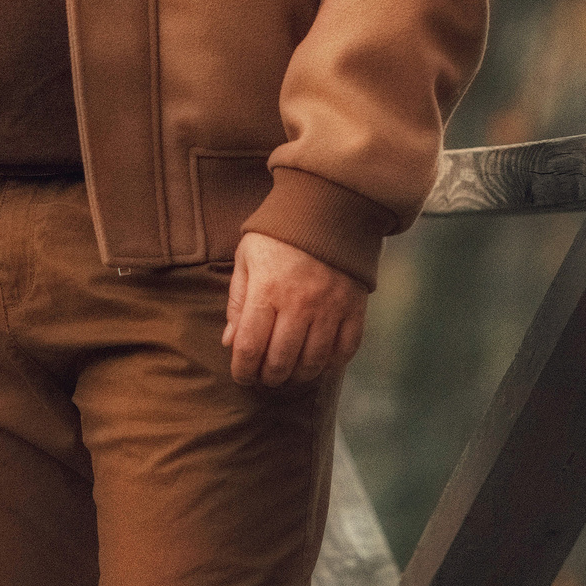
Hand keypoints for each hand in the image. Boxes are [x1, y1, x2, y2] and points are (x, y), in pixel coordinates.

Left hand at [223, 233, 367, 388]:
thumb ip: (237, 302)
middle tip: (264, 376)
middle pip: (281, 362)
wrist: (328, 207)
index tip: (242, 376)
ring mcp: (330, 307)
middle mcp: (299, 302)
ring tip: (289, 372)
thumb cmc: (279, 235)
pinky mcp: (354, 307)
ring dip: (297, 376)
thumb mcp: (247, 258)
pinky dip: (331, 364)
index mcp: (267, 289)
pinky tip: (318, 360)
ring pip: (312, 363)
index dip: (243, 370)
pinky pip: (345, 351)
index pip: (250, 348)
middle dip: (268, 378)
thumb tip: (230, 343)